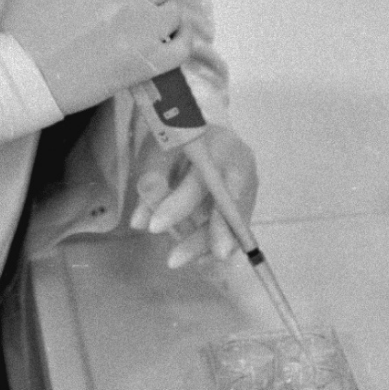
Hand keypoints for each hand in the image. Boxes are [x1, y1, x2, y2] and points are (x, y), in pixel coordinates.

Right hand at [1, 0, 191, 114]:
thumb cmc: (24, 25)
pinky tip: (165, 38)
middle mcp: (131, 1)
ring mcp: (143, 35)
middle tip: (122, 3)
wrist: (22, 80)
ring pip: (172, 12)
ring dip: (158, 14)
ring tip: (136, 24)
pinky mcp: (147, 66)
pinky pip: (183, 47)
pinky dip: (180, 39)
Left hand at [129, 125, 257, 268]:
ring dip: (205, 245)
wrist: (206, 129)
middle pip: (224, 203)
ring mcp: (249, 181)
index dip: (179, 204)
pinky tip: (197, 257)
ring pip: (231, 221)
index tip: (154, 227)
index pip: (201, 176)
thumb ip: (153, 180)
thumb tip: (140, 222)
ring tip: (177, 260)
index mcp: (218, 141)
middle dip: (201, 235)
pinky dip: (215, 243)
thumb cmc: (181, 137)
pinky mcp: (248, 199)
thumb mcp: (163, 149)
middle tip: (173, 260)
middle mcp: (240, 161)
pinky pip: (235, 227)